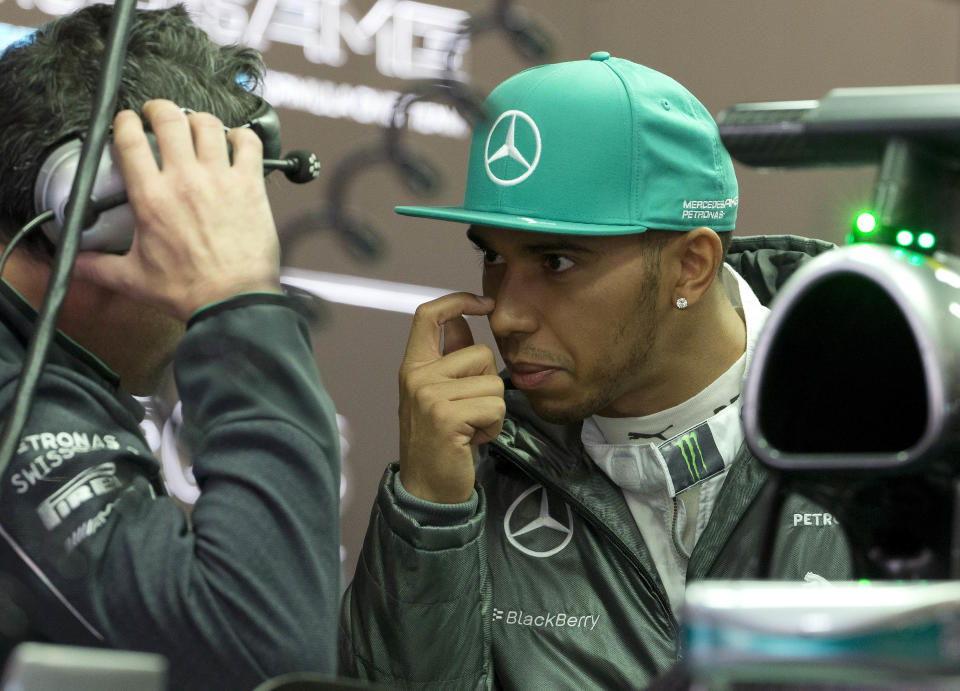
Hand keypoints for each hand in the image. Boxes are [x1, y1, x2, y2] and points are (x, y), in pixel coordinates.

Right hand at [72, 99, 280, 320]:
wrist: (233, 301)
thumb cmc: (187, 291)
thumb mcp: (133, 279)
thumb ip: (97, 266)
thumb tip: (74, 263)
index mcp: (151, 197)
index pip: (130, 139)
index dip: (125, 121)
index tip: (127, 121)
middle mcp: (184, 180)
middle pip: (169, 119)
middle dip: (160, 109)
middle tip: (159, 115)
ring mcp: (220, 179)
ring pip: (208, 124)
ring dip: (199, 121)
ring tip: (196, 128)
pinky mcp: (250, 186)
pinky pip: (249, 144)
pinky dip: (242, 137)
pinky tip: (235, 143)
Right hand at [398, 292, 503, 502]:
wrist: (427, 489)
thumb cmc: (439, 442)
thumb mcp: (437, 394)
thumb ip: (448, 358)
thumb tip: (464, 321)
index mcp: (412, 366)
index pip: (428, 315)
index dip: (459, 301)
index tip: (485, 303)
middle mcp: (416, 376)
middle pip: (480, 353)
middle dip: (488, 384)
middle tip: (468, 413)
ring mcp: (429, 395)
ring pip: (493, 381)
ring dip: (492, 409)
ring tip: (470, 428)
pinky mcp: (446, 416)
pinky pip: (495, 406)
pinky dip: (494, 426)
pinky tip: (473, 439)